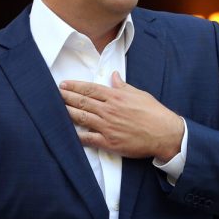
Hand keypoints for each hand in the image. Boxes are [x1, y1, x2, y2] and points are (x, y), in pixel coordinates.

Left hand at [59, 71, 183, 160]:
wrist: (164, 133)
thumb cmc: (154, 113)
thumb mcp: (139, 94)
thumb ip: (123, 86)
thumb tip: (114, 76)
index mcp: (116, 96)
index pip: (90, 89)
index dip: (75, 86)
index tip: (64, 84)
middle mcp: (109, 110)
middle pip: (82, 102)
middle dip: (66, 97)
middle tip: (53, 94)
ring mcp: (107, 126)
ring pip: (82, 117)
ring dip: (67, 112)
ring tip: (55, 108)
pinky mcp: (109, 142)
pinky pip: (88, 138)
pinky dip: (77, 135)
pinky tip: (68, 132)